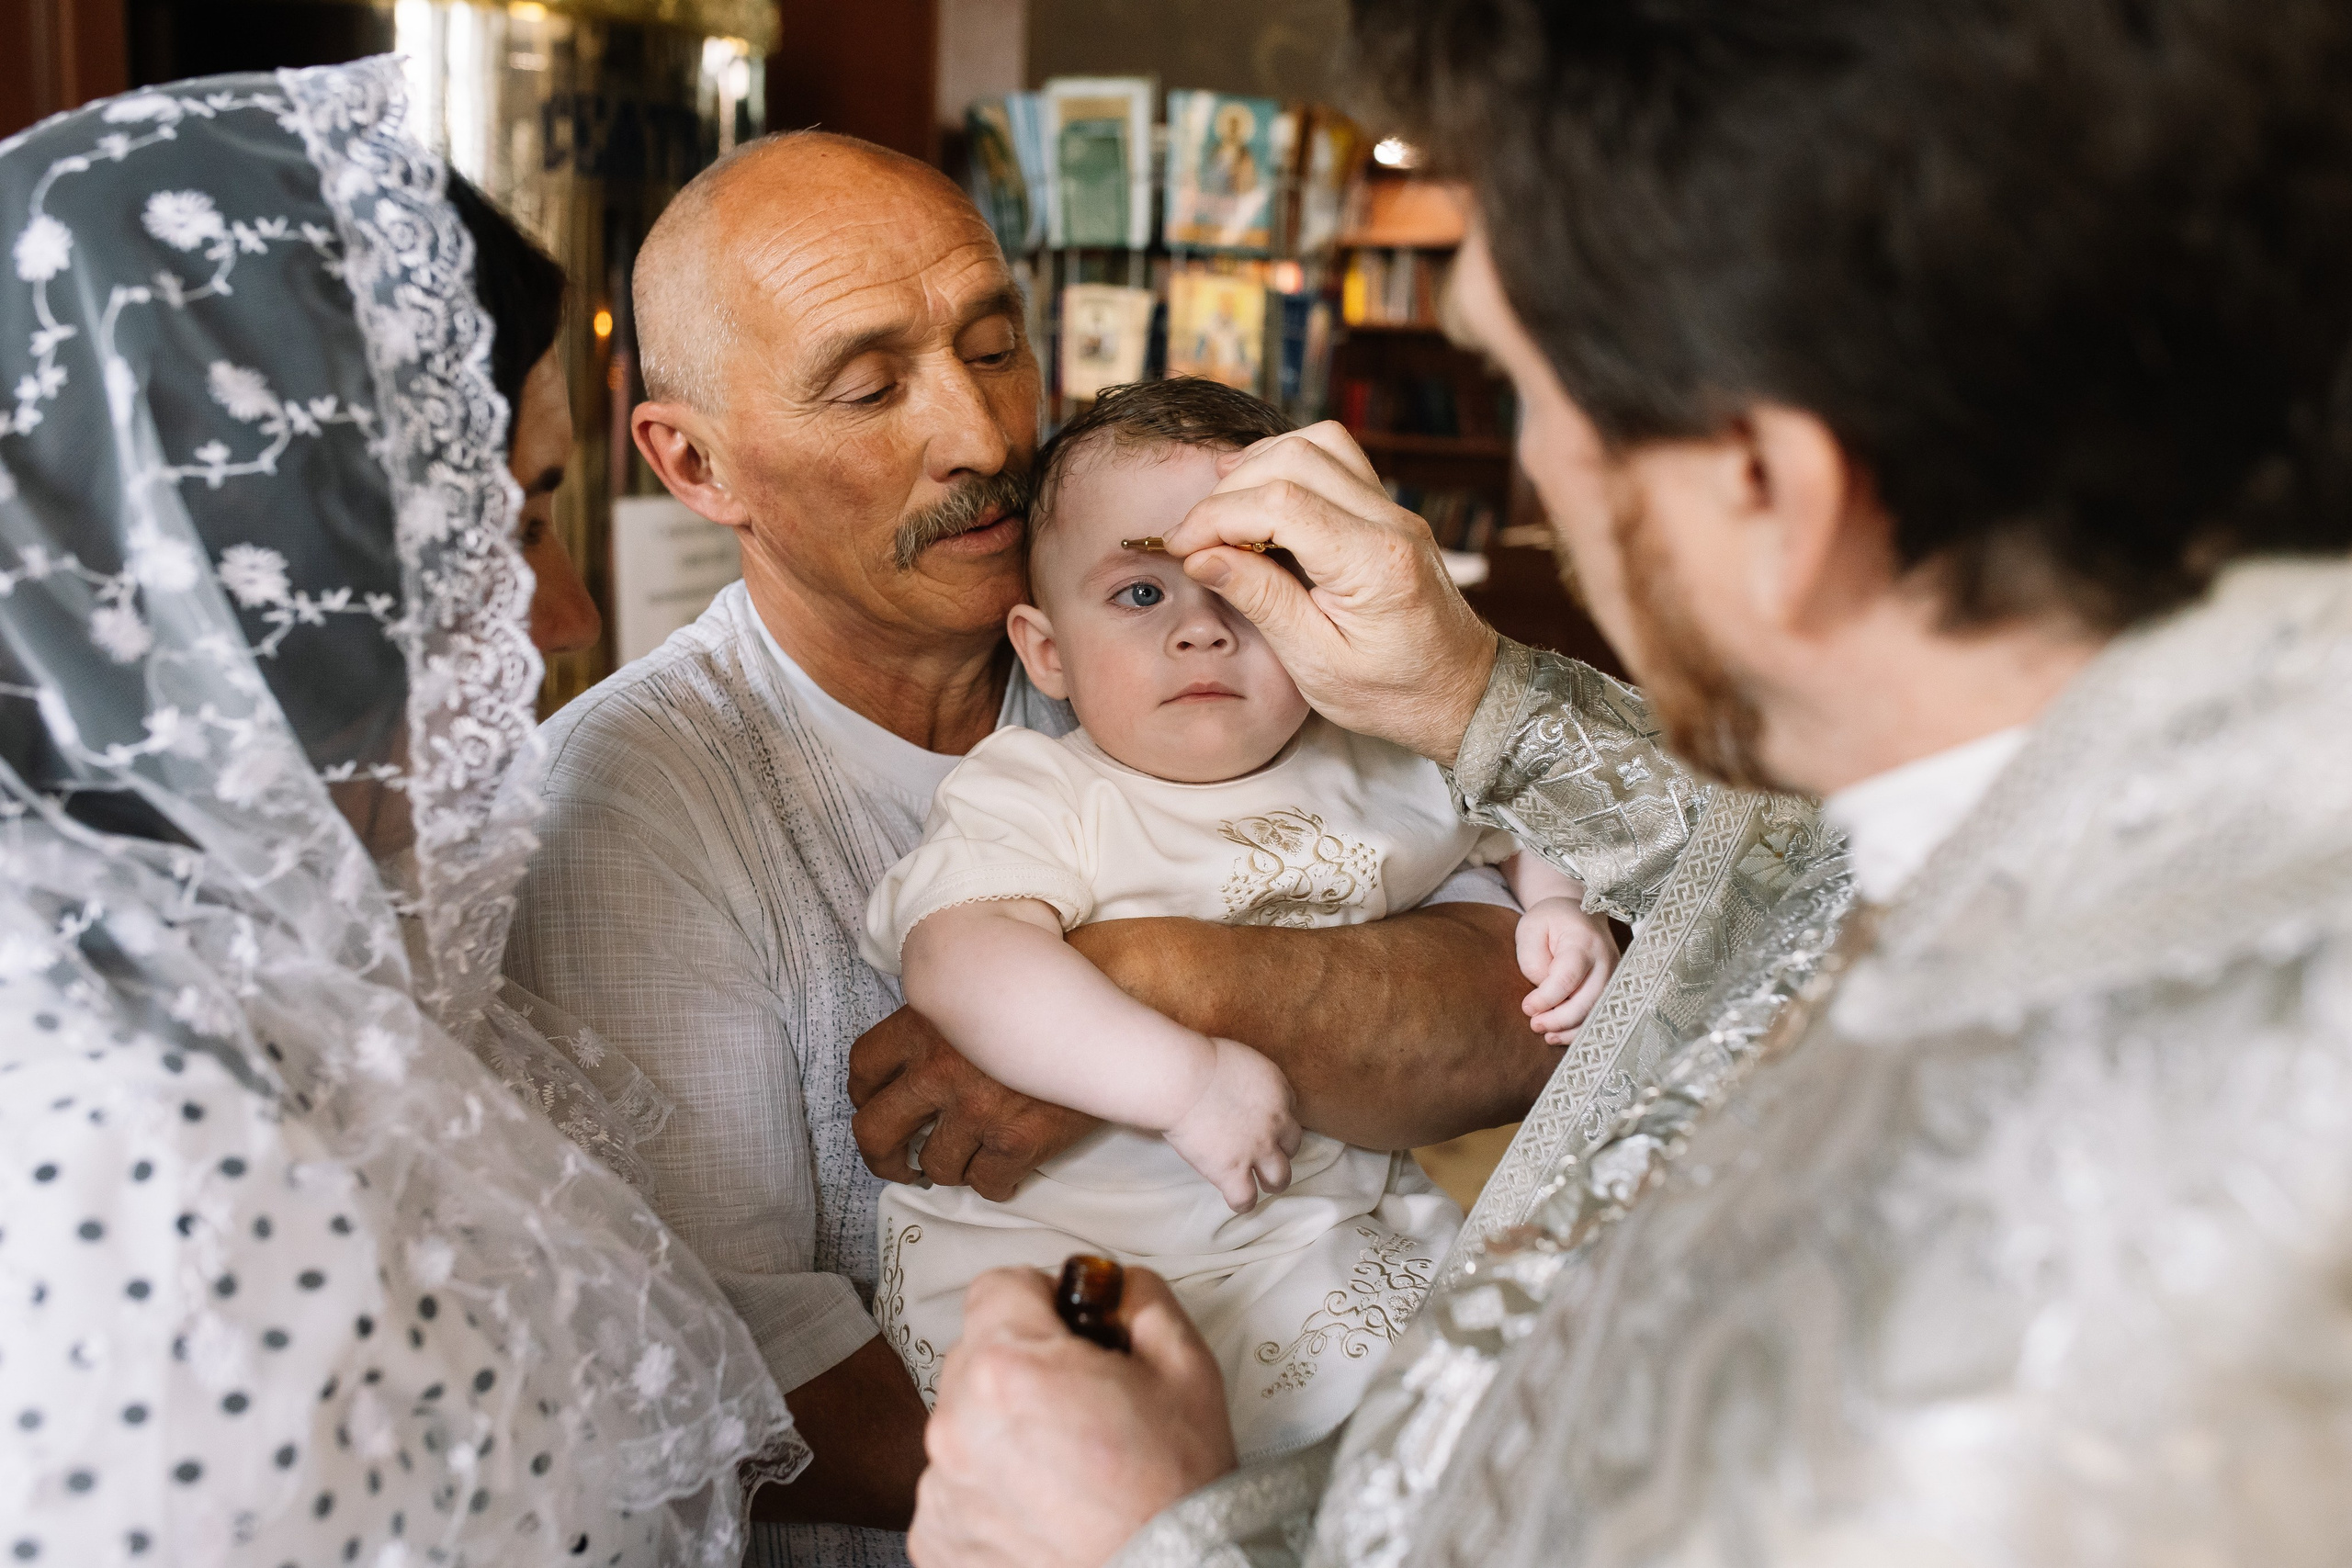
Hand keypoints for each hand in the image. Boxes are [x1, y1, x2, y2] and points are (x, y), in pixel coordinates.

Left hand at [849, 1005, 1098, 1199]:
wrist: (1115, 1005)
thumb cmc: (1051, 992)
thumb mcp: (981, 993)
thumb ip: (946, 1022)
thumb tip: (919, 1061)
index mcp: (925, 1025)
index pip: (864, 1066)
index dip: (865, 1096)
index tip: (876, 1107)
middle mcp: (941, 1069)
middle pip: (876, 1131)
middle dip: (883, 1157)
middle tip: (899, 1163)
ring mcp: (978, 1108)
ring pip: (937, 1166)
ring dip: (950, 1169)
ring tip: (969, 1160)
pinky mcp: (1019, 1139)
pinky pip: (988, 1183)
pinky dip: (996, 1183)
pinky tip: (1008, 1170)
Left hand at [909, 1267, 1237, 1567]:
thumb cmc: (1174, 1490)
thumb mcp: (1185, 1365)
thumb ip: (1140, 1297)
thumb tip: (1112, 1285)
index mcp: (1007, 1366)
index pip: (998, 1285)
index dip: (1043, 1297)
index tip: (1069, 1327)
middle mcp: (957, 1424)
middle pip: (977, 1354)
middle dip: (1023, 1362)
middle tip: (1081, 1400)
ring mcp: (941, 1487)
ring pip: (964, 1420)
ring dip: (1003, 1427)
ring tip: (1065, 1463)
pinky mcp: (937, 1538)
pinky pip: (956, 1483)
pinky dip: (991, 1487)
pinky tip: (1044, 1503)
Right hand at [1162, 422, 1501, 765]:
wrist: (1463, 695)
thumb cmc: (1395, 693)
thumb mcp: (1316, 665)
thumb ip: (1261, 600)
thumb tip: (1202, 556)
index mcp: (1374, 563)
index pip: (1280, 503)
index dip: (1216, 516)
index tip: (1181, 547)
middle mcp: (1390, 522)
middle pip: (1296, 457)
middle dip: (1231, 489)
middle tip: (1196, 536)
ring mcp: (1395, 511)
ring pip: (1319, 443)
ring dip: (1260, 465)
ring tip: (1223, 511)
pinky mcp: (1390, 513)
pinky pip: (1337, 460)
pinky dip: (1289, 466)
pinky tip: (1261, 500)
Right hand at [1162, 1038, 1303, 1211]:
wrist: (1183, 1080)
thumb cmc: (1197, 1061)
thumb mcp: (1236, 1059)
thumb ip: (1244, 1079)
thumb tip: (1232, 1088)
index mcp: (1277, 1089)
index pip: (1290, 1109)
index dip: (1276, 1118)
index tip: (1262, 1121)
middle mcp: (1275, 1122)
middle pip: (1293, 1144)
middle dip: (1280, 1149)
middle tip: (1262, 1151)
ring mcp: (1257, 1149)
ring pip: (1281, 1177)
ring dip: (1272, 1181)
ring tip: (1261, 1183)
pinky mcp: (1233, 1171)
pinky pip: (1247, 1199)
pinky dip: (1243, 1202)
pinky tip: (1235, 1199)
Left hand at [1515, 896, 1619, 1042]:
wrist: (1579, 913)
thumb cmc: (1550, 920)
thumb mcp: (1530, 929)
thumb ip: (1533, 962)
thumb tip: (1544, 998)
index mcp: (1583, 942)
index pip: (1567, 978)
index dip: (1546, 999)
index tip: (1527, 1008)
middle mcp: (1606, 961)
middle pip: (1587, 1001)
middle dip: (1558, 1020)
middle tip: (1534, 1024)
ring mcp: (1615, 976)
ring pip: (1596, 1013)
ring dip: (1570, 1029)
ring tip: (1545, 1034)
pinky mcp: (1614, 987)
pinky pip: (1600, 1014)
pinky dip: (1580, 1029)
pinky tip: (1560, 1035)